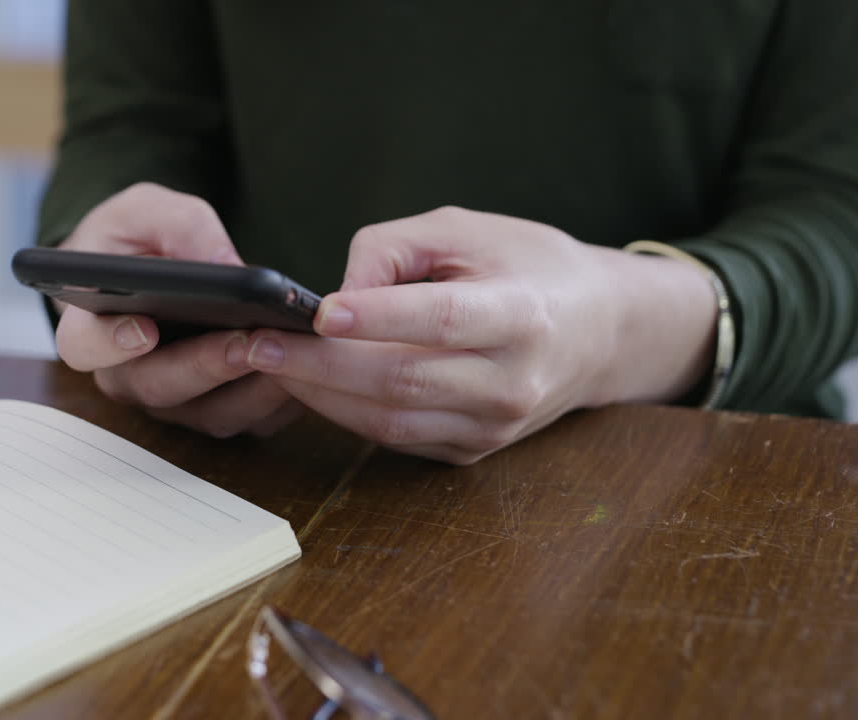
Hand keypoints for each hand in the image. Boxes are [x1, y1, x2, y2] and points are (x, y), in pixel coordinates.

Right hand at [54, 183, 301, 437]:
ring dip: (250, 389)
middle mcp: (127, 374)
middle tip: (245, 340)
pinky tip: (310, 366)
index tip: (143, 330)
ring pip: (208, 413)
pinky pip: (250, 420)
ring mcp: (173, 399)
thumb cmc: (139, 239)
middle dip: (205, 366)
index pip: (83, 347)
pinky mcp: (218, 410)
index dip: (109, 345)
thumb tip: (226, 266)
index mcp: (91, 325)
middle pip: (157, 387)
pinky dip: (280, 399)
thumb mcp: (147, 210)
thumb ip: (176, 226)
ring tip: (288, 352)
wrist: (157, 263)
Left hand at [242, 207, 716, 463]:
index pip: (443, 320)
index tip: (318, 311)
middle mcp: (513, 380)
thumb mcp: (467, 228)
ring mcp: (494, 425)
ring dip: (321, 395)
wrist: (599, 331)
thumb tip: (334, 298)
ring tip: (271, 364)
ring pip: (390, 420)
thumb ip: (395, 248)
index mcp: (521, 313)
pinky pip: (397, 436)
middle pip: (402, 379)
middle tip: (259, 342)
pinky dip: (346, 412)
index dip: (380, 317)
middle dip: (320, 364)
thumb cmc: (524, 266)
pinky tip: (312, 385)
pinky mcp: (474, 449)